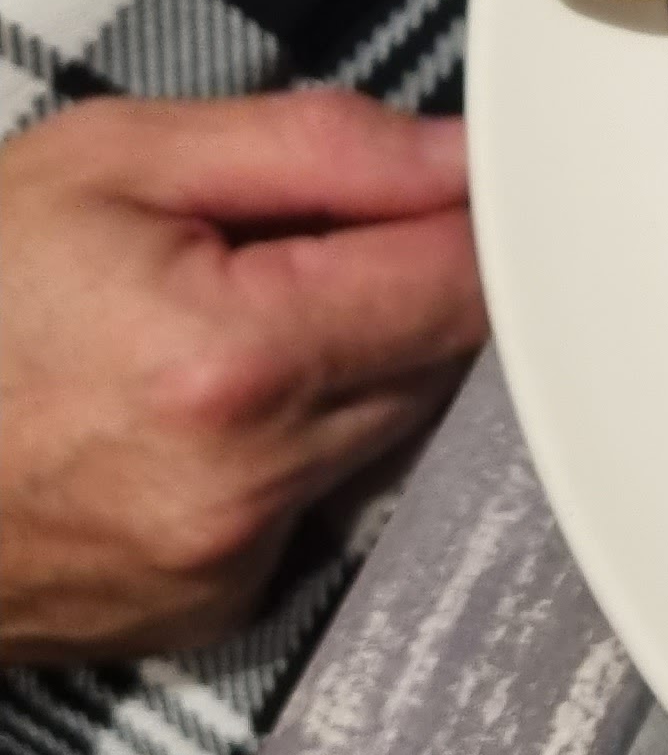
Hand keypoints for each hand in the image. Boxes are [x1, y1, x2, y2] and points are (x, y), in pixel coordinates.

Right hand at [0, 92, 485, 663]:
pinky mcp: (217, 606)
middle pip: (443, 361)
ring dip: (346, 367)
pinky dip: (290, 446)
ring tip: (220, 324)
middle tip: (281, 249)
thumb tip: (464, 156)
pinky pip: (320, 498)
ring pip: (391, 429)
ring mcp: (231, 560)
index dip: (465, 222)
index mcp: (235, 361)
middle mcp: (248, 481)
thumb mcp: (115, 161)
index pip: (464, 285)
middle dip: (394, 289)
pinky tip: (194, 410)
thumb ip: (321, 148)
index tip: (436, 191)